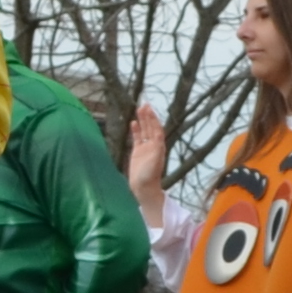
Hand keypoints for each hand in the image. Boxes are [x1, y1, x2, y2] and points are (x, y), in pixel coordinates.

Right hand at [123, 99, 171, 226]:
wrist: (143, 188)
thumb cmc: (150, 176)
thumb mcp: (155, 162)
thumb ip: (157, 148)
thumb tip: (158, 135)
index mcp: (159, 146)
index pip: (157, 129)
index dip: (153, 119)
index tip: (149, 109)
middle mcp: (153, 146)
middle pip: (151, 127)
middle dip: (148, 116)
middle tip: (144, 104)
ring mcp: (145, 149)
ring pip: (144, 131)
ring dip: (142, 121)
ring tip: (139, 109)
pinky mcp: (137, 153)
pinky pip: (137, 138)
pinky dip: (136, 130)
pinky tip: (133, 123)